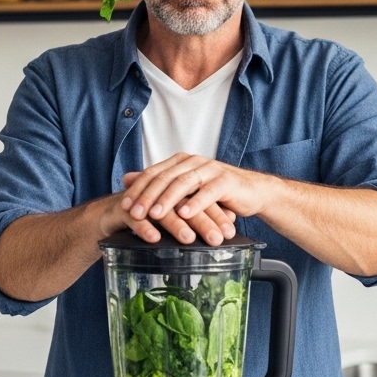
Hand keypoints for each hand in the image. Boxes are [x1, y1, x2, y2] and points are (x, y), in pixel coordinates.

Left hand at [119, 153, 274, 244]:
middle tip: (135, 213)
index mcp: (181, 161)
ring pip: (183, 183)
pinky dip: (195, 203)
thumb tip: (126, 178)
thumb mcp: (184, 188)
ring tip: (155, 215)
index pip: (153, 173)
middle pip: (165, 177)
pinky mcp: (225, 181)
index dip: (137, 189)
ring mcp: (210, 169)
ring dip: (167, 200)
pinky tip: (184, 214)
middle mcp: (194, 162)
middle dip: (147, 196)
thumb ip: (158, 183)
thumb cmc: (216, 192)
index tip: (125, 206)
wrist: (251, 192)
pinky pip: (208, 192)